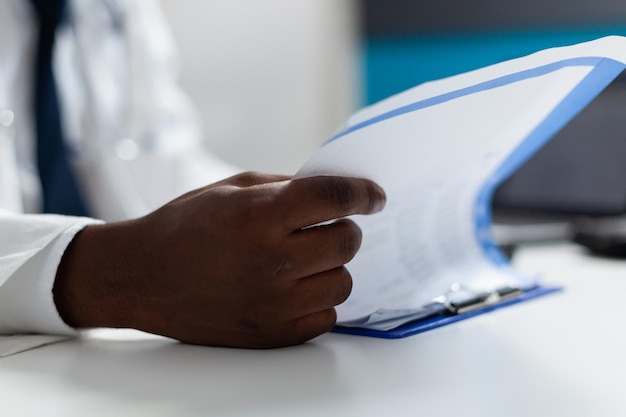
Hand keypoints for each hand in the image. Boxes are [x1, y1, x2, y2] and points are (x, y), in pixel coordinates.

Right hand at [53, 172, 385, 347]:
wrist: (142, 277)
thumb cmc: (184, 225)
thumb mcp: (232, 189)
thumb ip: (285, 188)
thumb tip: (331, 193)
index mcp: (260, 215)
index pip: (334, 198)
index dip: (362, 193)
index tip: (374, 196)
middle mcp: (271, 260)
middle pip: (347, 242)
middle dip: (343, 229)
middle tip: (326, 228)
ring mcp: (273, 302)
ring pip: (343, 282)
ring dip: (331, 267)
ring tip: (305, 260)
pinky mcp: (271, 333)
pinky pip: (326, 317)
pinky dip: (318, 300)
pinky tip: (294, 288)